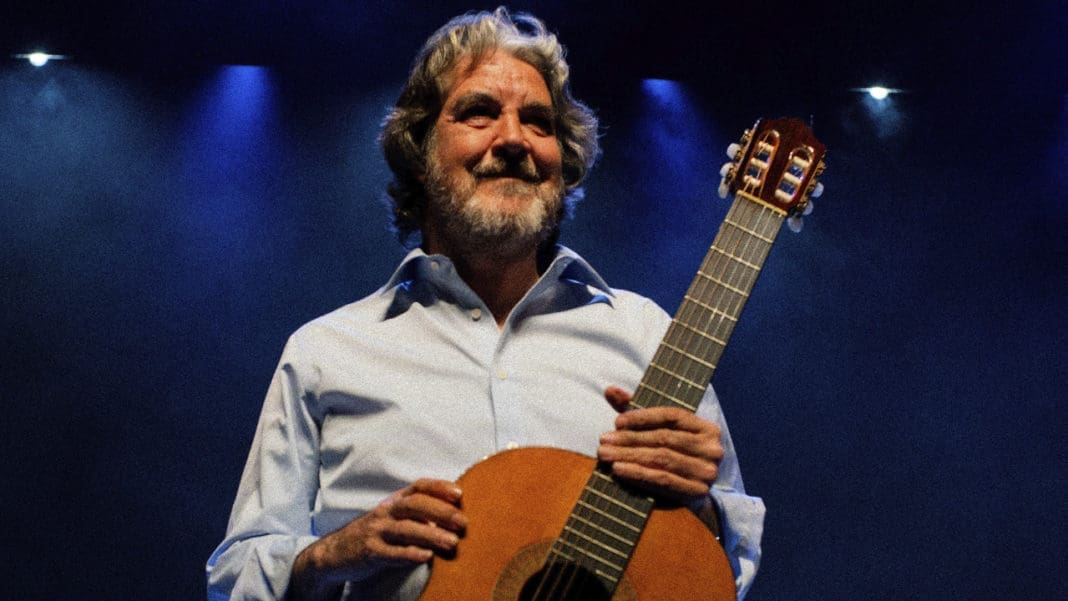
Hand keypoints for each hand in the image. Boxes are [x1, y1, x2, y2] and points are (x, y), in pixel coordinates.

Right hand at [289, 479, 465, 599]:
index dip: (439, 487)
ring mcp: (376, 531)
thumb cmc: (374, 534)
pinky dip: (410, 554)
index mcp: (393, 501)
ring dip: (432, 535)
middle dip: (440, 511)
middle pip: (414, 505)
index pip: (418, 486)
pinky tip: (426, 557)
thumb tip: (451, 518)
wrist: (334, 552)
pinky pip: (391, 552)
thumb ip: (418, 516)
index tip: (460, 494)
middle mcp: (385, 512)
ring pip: (406, 529)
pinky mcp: (369, 552)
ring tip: (452, 542)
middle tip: (462, 522)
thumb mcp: (393, 518)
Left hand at [597, 386, 723, 502]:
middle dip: (630, 438)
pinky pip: (663, 480)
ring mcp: (706, 471)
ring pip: (662, 459)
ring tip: (605, 455)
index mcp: (706, 428)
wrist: (692, 493)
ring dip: (629, 456)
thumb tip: (610, 390)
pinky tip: (618, 470)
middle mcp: (711, 448)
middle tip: (603, 440)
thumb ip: (636, 410)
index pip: (672, 415)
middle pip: (664, 438)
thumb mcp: (659, 431)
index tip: (617, 421)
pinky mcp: (697, 492)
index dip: (643, 416)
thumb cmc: (672, 455)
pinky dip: (638, 474)